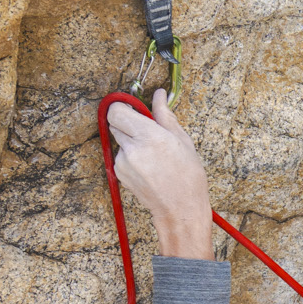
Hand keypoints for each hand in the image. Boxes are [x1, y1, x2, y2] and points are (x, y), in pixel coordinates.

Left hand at [106, 90, 215, 259]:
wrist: (180, 208)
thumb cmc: (187, 175)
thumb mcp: (182, 140)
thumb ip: (165, 115)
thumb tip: (159, 94)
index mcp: (149, 136)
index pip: (117, 110)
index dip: (123, 106)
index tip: (133, 109)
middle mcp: (132, 148)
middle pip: (114, 122)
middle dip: (128, 122)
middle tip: (147, 130)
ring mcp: (122, 162)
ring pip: (118, 139)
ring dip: (130, 140)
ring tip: (152, 154)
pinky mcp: (119, 173)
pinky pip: (120, 155)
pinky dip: (130, 156)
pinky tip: (148, 166)